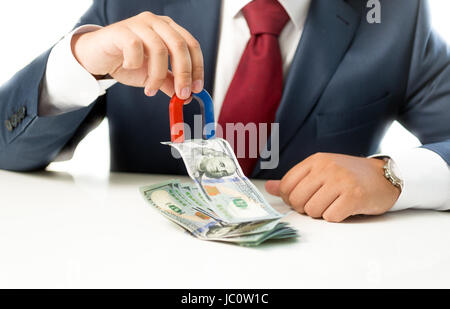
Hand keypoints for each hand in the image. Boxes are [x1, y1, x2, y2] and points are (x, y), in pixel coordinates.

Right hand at [71, 11, 203, 99]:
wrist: (96, 56)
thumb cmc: (126, 61)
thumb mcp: (153, 75)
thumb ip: (170, 83)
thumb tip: (187, 96)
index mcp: (169, 30)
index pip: (192, 46)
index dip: (197, 68)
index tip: (196, 89)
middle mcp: (157, 23)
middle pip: (180, 46)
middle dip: (183, 74)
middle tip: (181, 94)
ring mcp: (139, 24)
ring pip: (159, 49)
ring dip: (157, 75)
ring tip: (150, 89)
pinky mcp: (121, 30)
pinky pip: (135, 47)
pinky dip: (135, 63)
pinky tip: (129, 67)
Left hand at [265, 153, 400, 221]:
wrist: (384, 176)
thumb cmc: (349, 175)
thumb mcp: (320, 171)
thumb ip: (295, 180)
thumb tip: (268, 187)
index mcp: (315, 160)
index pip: (287, 185)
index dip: (291, 198)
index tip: (303, 199)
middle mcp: (326, 168)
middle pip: (297, 200)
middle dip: (305, 208)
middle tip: (320, 203)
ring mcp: (340, 181)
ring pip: (312, 211)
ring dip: (322, 213)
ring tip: (334, 203)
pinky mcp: (353, 196)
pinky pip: (330, 217)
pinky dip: (336, 217)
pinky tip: (344, 208)